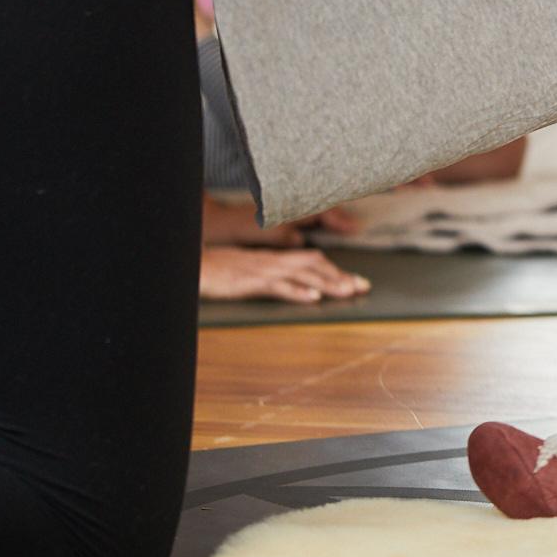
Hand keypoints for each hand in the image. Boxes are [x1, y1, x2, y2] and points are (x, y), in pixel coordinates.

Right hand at [199, 247, 370, 302]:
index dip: (335, 270)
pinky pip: (279, 286)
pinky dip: (298, 291)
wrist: (194, 264)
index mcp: (275, 258)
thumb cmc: (220, 268)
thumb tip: (293, 281)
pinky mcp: (251, 282)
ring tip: (347, 291)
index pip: (312, 260)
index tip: (355, 280)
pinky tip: (313, 297)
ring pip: (302, 274)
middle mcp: (274, 261)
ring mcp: (263, 271)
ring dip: (327, 283)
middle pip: (314, 265)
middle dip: (340, 275)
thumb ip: (272, 273)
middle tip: (362, 286)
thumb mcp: (250, 268)